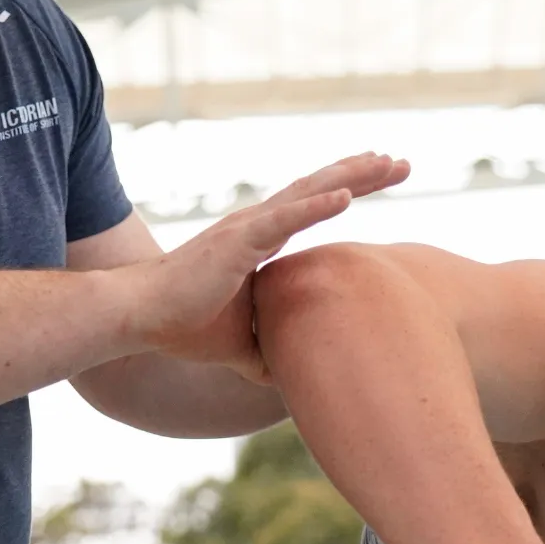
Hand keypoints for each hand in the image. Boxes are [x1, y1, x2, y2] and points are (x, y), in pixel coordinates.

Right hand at [127, 153, 409, 378]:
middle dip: (363, 173)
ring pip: (308, 194)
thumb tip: (292, 381)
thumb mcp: (240, 345)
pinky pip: (283, 220)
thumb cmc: (183, 326)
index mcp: (257, 239)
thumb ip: (267, 353)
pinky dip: (316, 206)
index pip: (311, 205)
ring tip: (386, 163)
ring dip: (350, 177)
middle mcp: (256, 225)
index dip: (348, 187)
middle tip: (403, 163)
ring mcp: (247, 229)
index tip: (383, 175)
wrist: (140, 319)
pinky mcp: (236, 242)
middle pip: (319, 189)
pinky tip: (347, 195)